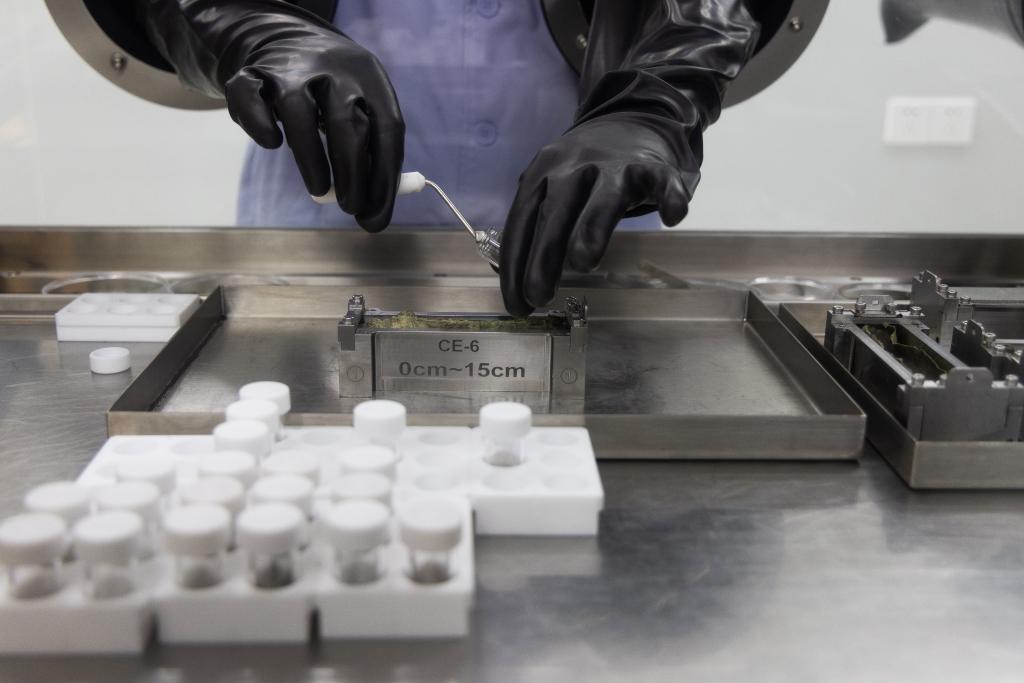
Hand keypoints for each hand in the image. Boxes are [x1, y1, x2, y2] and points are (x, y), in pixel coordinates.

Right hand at [141, 1, 403, 231]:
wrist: (282, 38)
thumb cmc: (332, 92)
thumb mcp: (361, 107)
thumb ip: (371, 151)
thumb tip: (375, 210)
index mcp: (369, 76)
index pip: (386, 129)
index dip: (383, 177)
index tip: (374, 215)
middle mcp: (332, 69)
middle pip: (348, 125)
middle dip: (352, 173)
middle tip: (350, 207)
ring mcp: (289, 69)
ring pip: (300, 115)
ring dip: (312, 160)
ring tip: (319, 190)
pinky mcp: (251, 74)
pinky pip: (251, 100)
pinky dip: (260, 125)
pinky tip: (272, 143)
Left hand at [499, 113, 698, 315]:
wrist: (629, 120)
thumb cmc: (583, 171)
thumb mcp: (550, 187)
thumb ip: (535, 227)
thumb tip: (516, 285)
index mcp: (542, 174)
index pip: (521, 222)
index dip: (515, 265)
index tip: (517, 304)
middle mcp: (574, 167)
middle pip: (555, 214)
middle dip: (544, 257)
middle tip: (539, 295)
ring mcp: (615, 166)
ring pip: (602, 199)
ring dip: (591, 229)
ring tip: (583, 262)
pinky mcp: (652, 168)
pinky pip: (662, 183)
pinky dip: (669, 198)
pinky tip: (671, 219)